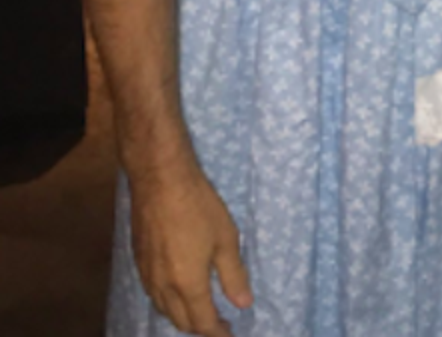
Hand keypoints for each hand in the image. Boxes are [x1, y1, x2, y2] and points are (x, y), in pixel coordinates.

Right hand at [129, 162, 252, 335]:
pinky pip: (153, 295)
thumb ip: (234, 276)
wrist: (160, 181)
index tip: (230, 333)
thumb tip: (243, 304)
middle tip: (220, 324)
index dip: (217, 332)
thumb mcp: (226, 240)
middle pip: (180, 321)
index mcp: (187, 284)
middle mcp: (162, 286)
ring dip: (182, 317)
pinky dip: (167, 303)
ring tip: (202, 313)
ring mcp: (146, 275)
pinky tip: (178, 294)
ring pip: (163, 309)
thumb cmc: (199, 207)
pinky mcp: (137, 262)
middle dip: (200, 328)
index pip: (202, 322)